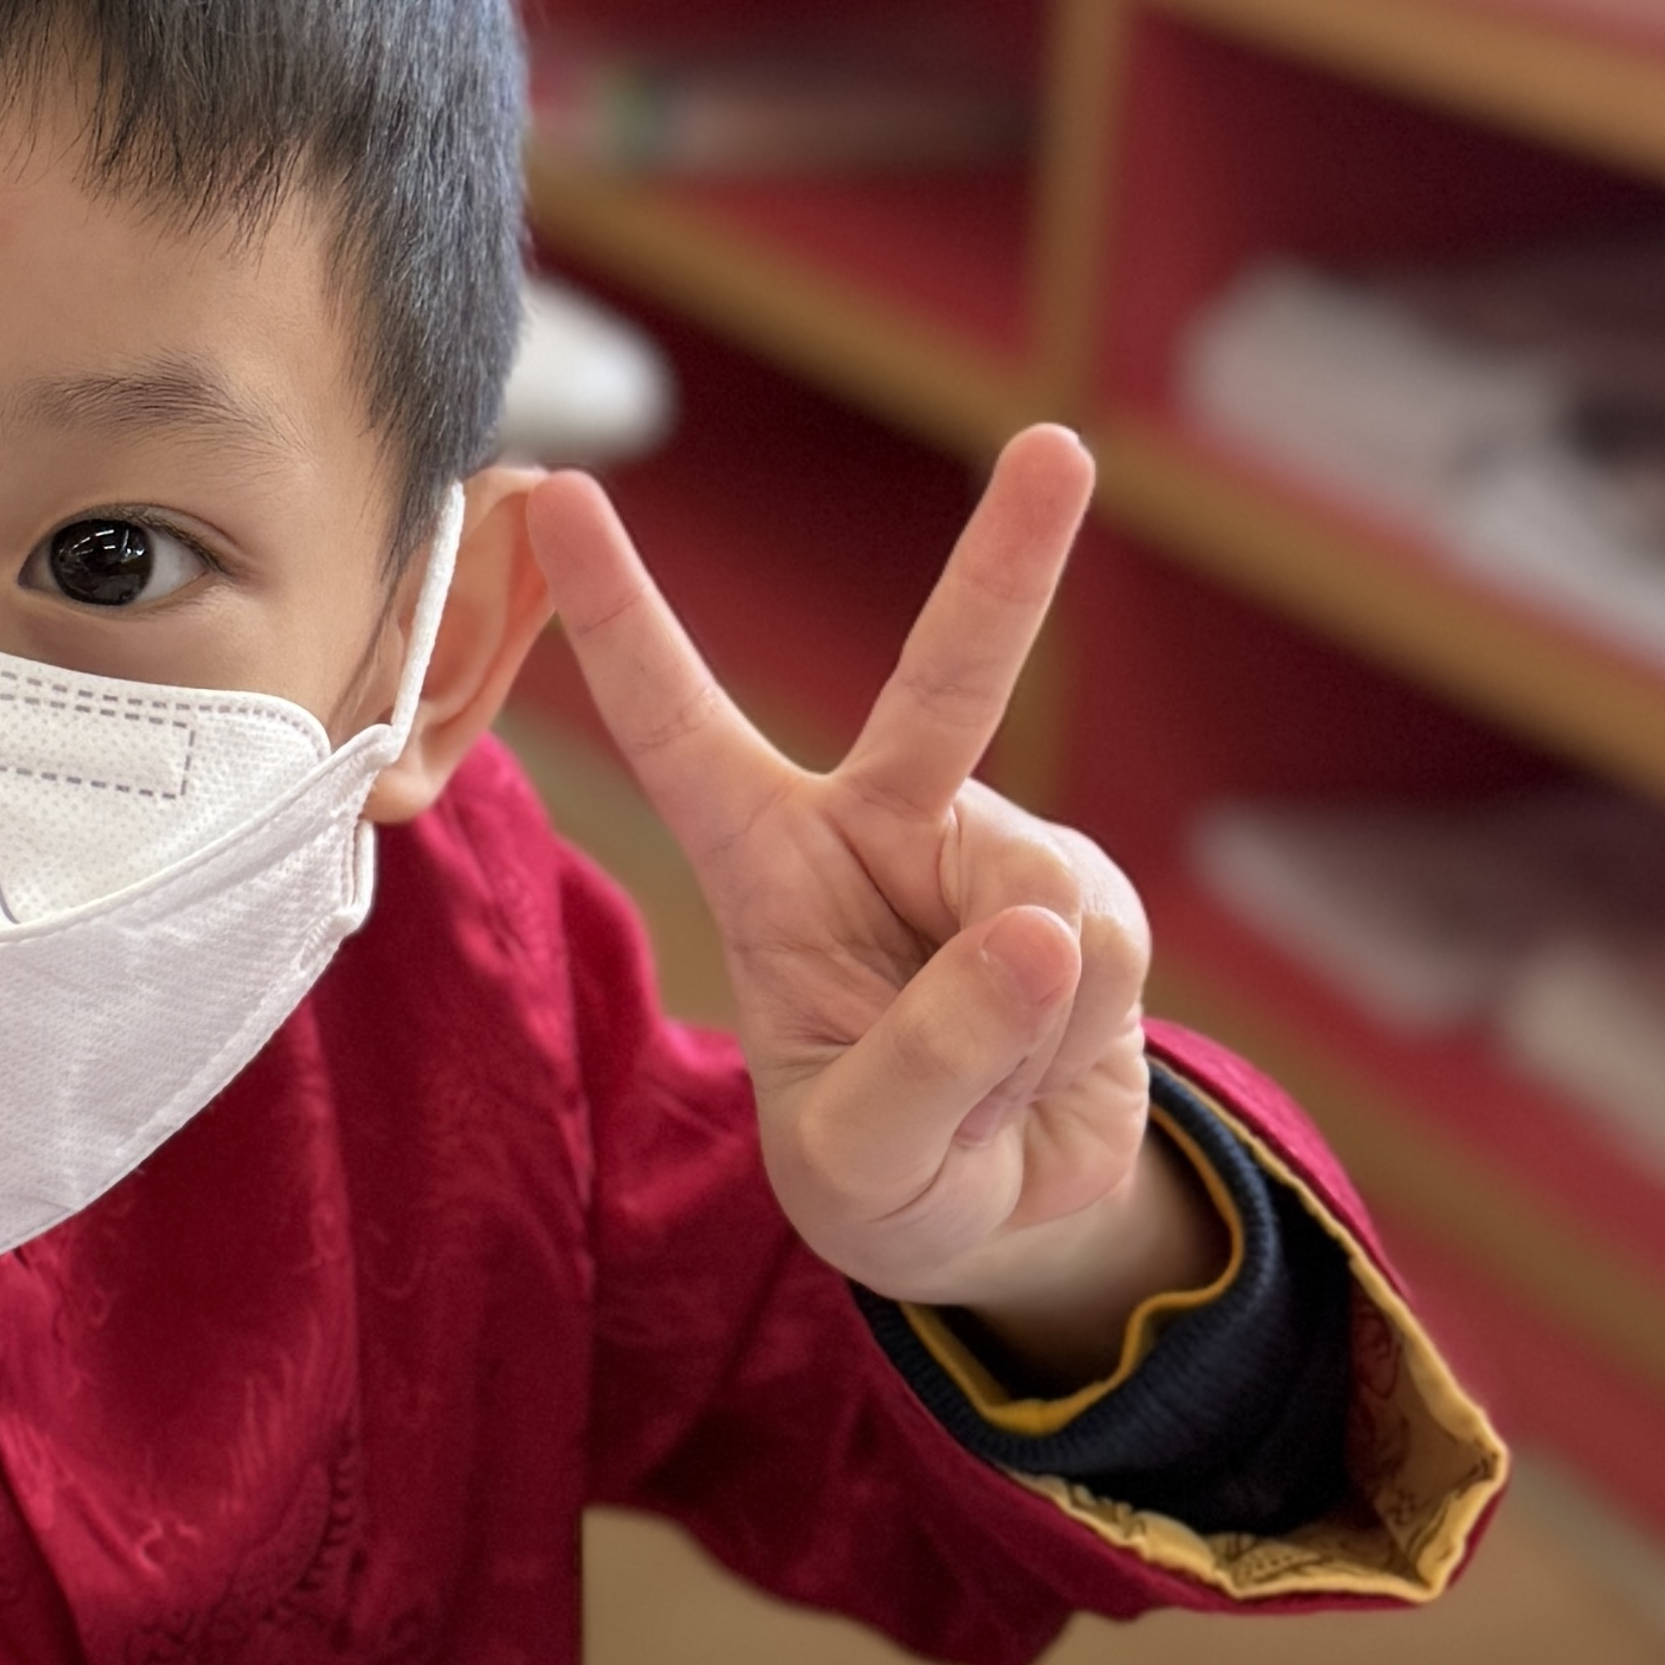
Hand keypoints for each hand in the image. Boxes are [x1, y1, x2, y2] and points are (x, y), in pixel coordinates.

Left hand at [531, 425, 1201, 1369]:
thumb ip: (931, 1059)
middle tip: (1059, 452)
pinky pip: (1100, 955)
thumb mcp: (866, 1161)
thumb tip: (1042, 929)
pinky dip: (1079, 1037)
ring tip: (985, 1081)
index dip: (620, 617)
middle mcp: (884, 824)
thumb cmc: (883, 1171)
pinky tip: (1049, 1060)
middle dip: (1009, 562)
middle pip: (947, 683)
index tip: (564, 495)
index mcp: (764, 862)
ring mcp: (996, 852)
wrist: (997, 1212)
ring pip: (1042, 896)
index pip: (679, 728)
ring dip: (1025, 1022)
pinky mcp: (1088, 899)